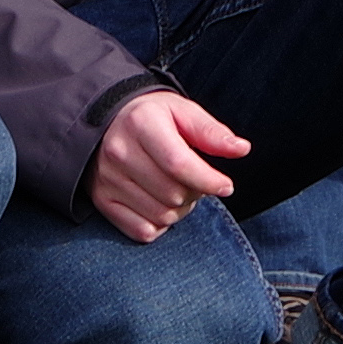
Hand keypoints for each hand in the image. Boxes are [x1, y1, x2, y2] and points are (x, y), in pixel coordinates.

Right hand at [88, 85, 254, 244]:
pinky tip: (159, 203)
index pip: (178, 164)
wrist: (106, 122)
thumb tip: (242, 149)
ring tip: (177, 189)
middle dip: (195, 192)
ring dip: (179, 209)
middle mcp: (119, 152)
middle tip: (194, 180)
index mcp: (141, 123)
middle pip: (173, 194)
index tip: (226, 186)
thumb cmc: (153, 117)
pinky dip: (159, 224)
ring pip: (161, 215)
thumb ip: (211, 132)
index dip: (208, 180)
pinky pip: (142, 231)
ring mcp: (107, 179)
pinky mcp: (101, 200)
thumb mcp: (182, 112)